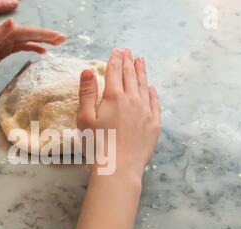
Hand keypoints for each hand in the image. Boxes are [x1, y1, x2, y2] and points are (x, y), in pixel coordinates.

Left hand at [0, 18, 66, 85]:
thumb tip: (11, 20)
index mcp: (1, 32)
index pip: (26, 31)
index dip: (43, 34)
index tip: (57, 37)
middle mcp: (4, 34)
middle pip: (29, 33)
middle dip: (47, 36)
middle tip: (63, 39)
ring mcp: (4, 42)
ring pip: (27, 39)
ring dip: (42, 41)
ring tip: (58, 44)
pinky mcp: (3, 50)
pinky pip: (21, 47)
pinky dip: (32, 48)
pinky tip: (41, 51)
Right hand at [77, 48, 160, 182]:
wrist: (118, 167)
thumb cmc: (97, 144)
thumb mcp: (85, 118)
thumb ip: (87, 93)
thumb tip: (87, 71)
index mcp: (114, 97)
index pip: (115, 72)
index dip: (115, 60)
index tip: (117, 51)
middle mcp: (132, 100)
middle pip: (131, 76)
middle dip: (129, 62)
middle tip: (129, 52)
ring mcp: (146, 111)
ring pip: (144, 86)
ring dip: (142, 72)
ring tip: (140, 61)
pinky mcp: (154, 124)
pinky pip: (155, 103)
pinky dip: (153, 93)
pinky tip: (151, 88)